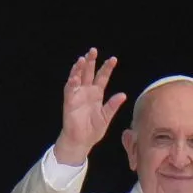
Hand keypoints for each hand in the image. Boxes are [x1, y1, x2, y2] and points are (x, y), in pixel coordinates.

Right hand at [54, 47, 126, 164]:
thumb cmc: (93, 129)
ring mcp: (77, 95)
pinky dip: (72, 83)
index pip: (102, 77)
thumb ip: (113, 105)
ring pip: (77, 78)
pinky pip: (70, 90)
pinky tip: (75, 77)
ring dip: (79, 69)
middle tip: (93, 50)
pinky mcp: (69, 102)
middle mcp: (87, 92)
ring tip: (82, 59)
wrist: (82, 141)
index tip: (113, 59)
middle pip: (89, 73)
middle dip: (91, 62)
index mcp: (97, 94)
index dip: (107, 68)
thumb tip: (123, 95)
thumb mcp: (106, 117)